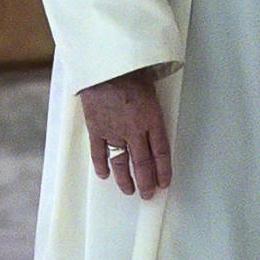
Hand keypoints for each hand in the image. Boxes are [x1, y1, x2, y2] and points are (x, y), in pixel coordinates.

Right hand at [79, 69, 172, 199]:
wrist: (104, 65)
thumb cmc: (130, 69)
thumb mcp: (152, 87)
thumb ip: (153, 108)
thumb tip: (154, 122)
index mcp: (152, 119)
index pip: (161, 152)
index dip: (163, 170)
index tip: (164, 183)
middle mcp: (134, 130)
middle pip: (142, 163)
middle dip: (146, 182)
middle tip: (147, 194)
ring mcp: (113, 131)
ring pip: (121, 163)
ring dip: (125, 179)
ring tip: (129, 190)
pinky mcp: (95, 128)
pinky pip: (99, 152)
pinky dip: (101, 165)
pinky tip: (105, 175)